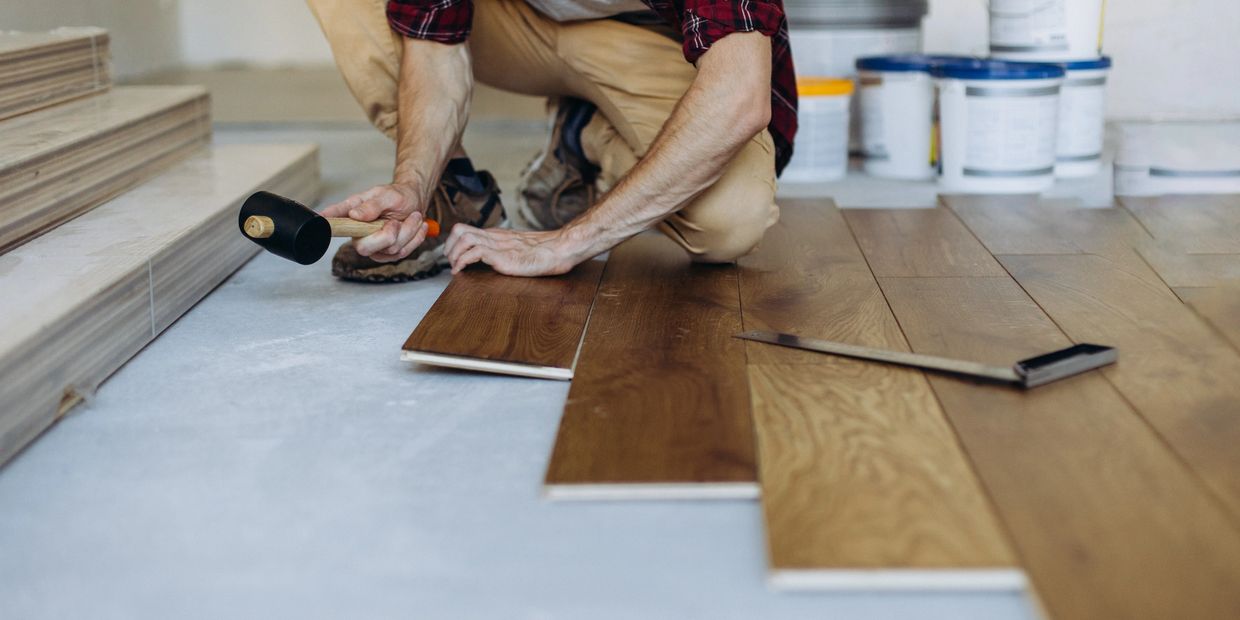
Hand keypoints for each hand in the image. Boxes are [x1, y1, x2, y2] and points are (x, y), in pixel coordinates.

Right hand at [321, 184, 430, 262]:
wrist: (415, 203)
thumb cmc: (397, 196)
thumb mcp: (387, 194)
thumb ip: (372, 205)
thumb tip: (354, 214)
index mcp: (353, 214)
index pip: (335, 221)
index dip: (327, 225)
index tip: (320, 221)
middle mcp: (359, 233)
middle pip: (364, 248)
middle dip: (388, 235)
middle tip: (397, 221)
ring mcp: (373, 246)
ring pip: (391, 250)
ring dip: (408, 232)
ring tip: (412, 217)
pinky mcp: (387, 254)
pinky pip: (402, 253)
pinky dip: (414, 238)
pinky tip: (415, 226)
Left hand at [445, 224, 591, 276]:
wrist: (558, 250)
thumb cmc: (544, 253)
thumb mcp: (519, 250)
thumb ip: (505, 252)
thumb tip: (491, 262)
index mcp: (496, 235)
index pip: (466, 230)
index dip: (453, 243)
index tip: (452, 258)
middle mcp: (493, 237)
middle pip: (459, 229)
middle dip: (448, 246)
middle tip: (450, 261)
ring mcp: (497, 244)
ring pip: (462, 237)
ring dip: (453, 254)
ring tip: (455, 267)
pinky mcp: (501, 255)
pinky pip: (473, 251)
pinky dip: (461, 261)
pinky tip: (460, 271)